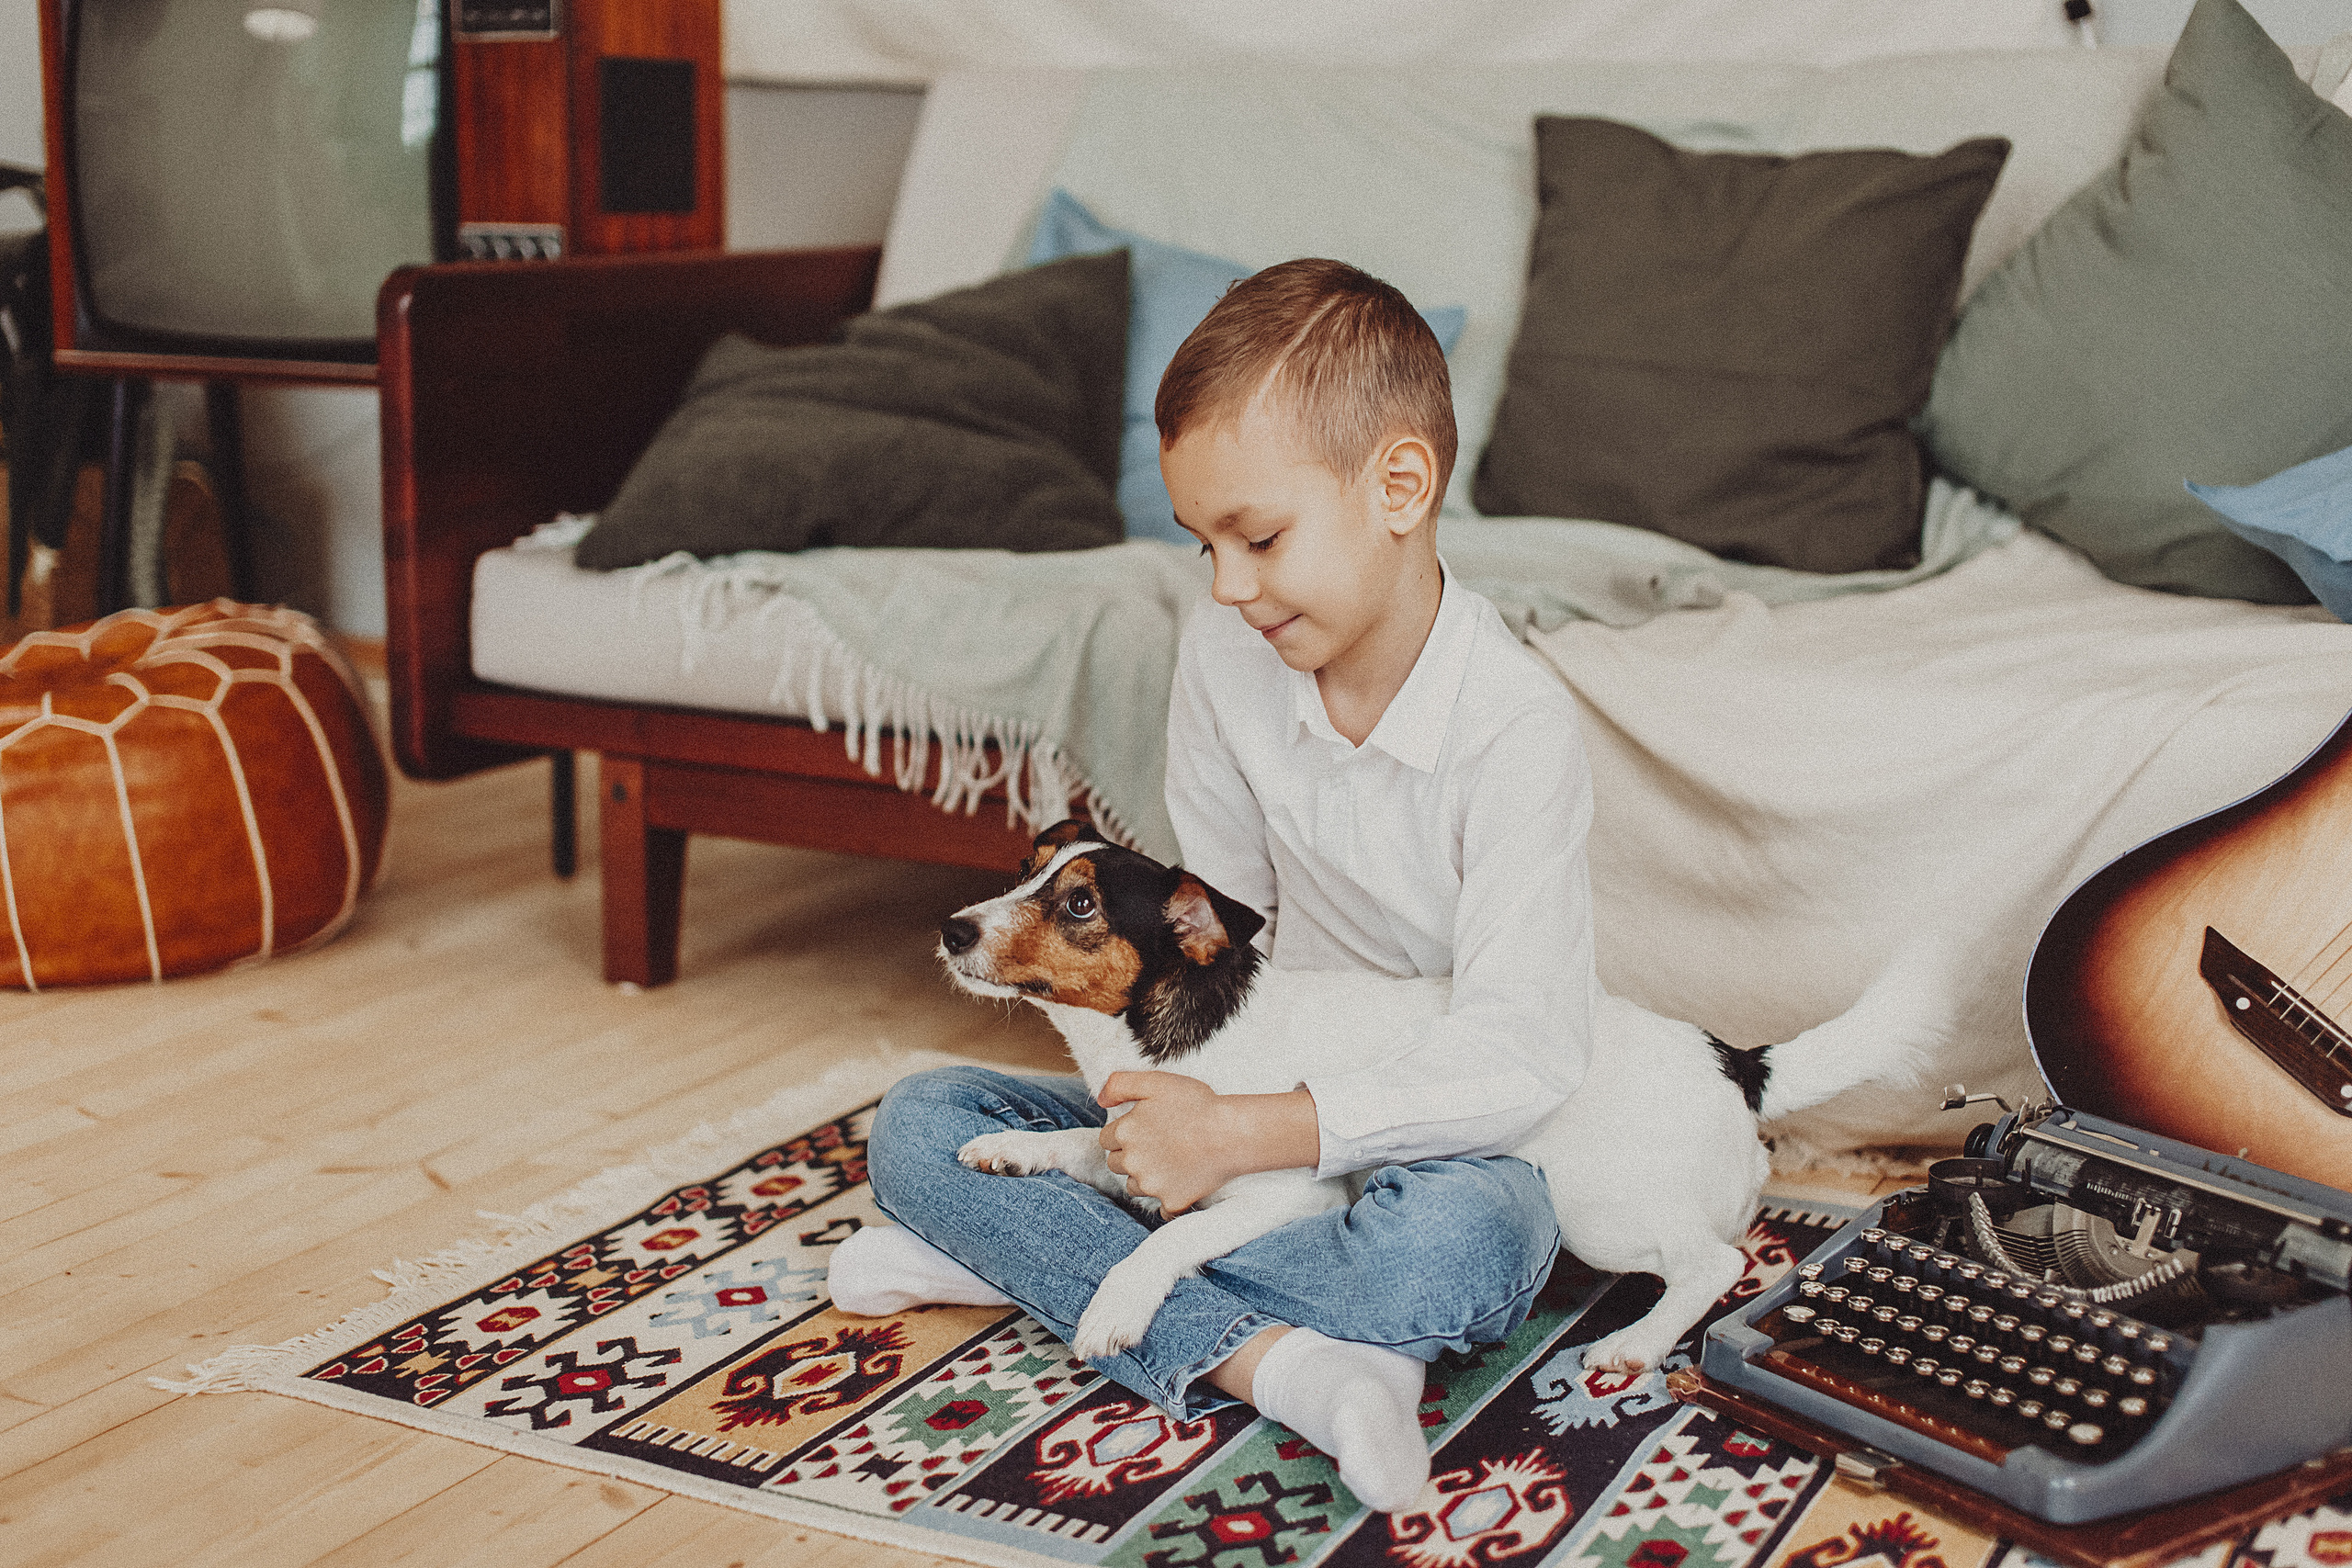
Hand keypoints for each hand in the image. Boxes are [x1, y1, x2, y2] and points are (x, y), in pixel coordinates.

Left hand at [1097, 1073, 1319, 1215]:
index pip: (1107, 1138)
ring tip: (1170, 1163)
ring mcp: (1151, 1185)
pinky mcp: (1172, 1201)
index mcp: (1125, 1132)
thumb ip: (1120, 1083)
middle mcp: (1132, 1162)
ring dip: (1145, 1177)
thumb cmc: (1197, 1105)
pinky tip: (1181, 1187)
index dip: (1124, 1132)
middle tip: (1157, 1145)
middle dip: (1130, 1155)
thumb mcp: (1156, 1082)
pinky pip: (1161, 1209)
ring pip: (1134, 1186)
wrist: (1231, 1133)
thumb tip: (1100, 1099)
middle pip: (1116, 1164)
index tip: (1145, 1129)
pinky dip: (1168, 1201)